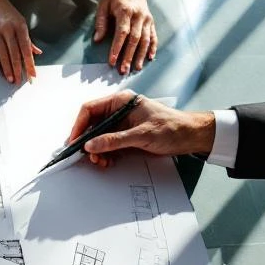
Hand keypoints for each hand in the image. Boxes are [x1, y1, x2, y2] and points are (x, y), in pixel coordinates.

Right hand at [0, 0, 41, 83]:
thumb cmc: (7, 13)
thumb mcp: (21, 22)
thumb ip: (28, 39)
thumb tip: (37, 53)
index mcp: (18, 26)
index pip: (25, 48)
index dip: (29, 63)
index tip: (32, 74)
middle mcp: (5, 29)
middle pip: (11, 54)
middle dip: (16, 69)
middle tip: (18, 80)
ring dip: (4, 68)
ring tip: (8, 77)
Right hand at [67, 91, 215, 167]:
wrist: (190, 137)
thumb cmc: (171, 128)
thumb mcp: (142, 134)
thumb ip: (114, 140)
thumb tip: (90, 145)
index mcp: (121, 102)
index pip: (90, 110)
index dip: (79, 125)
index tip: (75, 141)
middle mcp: (118, 112)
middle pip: (92, 125)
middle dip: (87, 142)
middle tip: (87, 156)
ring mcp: (121, 125)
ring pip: (98, 138)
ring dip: (96, 151)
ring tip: (100, 161)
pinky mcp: (125, 137)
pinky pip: (107, 146)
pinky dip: (104, 155)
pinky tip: (108, 161)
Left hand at [94, 0, 156, 74]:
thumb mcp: (103, 5)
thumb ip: (101, 22)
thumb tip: (97, 39)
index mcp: (125, 11)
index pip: (122, 33)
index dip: (117, 48)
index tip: (112, 61)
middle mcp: (138, 16)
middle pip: (134, 39)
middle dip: (129, 56)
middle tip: (123, 70)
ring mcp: (146, 19)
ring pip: (145, 40)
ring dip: (140, 55)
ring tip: (136, 68)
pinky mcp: (150, 21)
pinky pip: (153, 36)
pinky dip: (152, 47)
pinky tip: (149, 58)